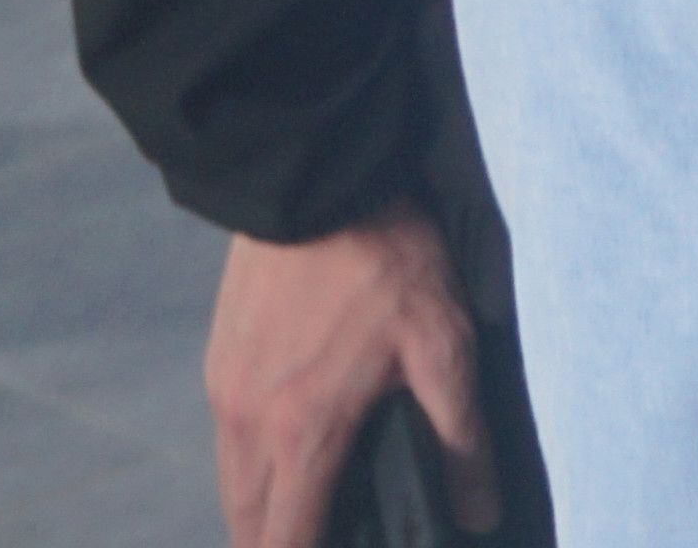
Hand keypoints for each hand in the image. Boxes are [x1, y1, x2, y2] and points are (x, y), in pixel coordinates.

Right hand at [208, 205, 495, 545]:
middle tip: (330, 537)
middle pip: (248, 525)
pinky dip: (253, 466)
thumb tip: (479, 512)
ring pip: (232, 486)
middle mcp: (247, 425)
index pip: (284, 542)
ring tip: (313, 511)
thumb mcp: (445, 346)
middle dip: (280, 544)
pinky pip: (227, 441)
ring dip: (264, 511)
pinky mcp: (218, 362)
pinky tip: (293, 452)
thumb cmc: (387, 264)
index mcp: (303, 434)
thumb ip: (461, 438)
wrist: (316, 185)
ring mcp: (223, 393)